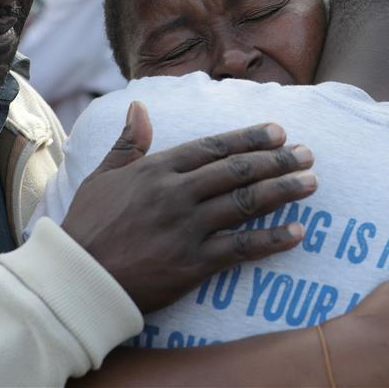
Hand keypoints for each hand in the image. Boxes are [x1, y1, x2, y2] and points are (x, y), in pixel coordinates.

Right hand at [62, 101, 316, 312]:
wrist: (77, 280)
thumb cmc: (87, 227)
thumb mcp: (102, 176)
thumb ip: (128, 143)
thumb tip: (139, 107)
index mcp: (157, 170)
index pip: (213, 147)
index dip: (249, 138)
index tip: (278, 131)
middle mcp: (177, 193)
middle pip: (238, 170)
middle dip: (277, 160)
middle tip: (308, 154)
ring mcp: (188, 227)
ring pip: (246, 203)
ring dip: (283, 191)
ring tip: (311, 183)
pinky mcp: (194, 262)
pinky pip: (241, 247)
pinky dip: (271, 239)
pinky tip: (297, 232)